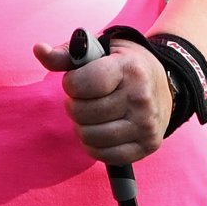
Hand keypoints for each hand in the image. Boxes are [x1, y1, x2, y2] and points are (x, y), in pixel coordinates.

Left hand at [35, 38, 172, 164]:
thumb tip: (39, 49)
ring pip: (89, 136)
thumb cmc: (123, 65)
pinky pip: (105, 156)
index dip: (71, 83)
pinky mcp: (148, 145)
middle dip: (75, 105)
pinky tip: (100, 130)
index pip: (79, 85)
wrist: (167, 82)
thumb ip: (65, 54)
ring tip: (93, 115)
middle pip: (81, 113)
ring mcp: (146, 124)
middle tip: (87, 99)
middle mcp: (141, 98)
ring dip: (83, 126)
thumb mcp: (99, 50)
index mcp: (128, 69)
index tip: (80, 80)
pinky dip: (94, 146)